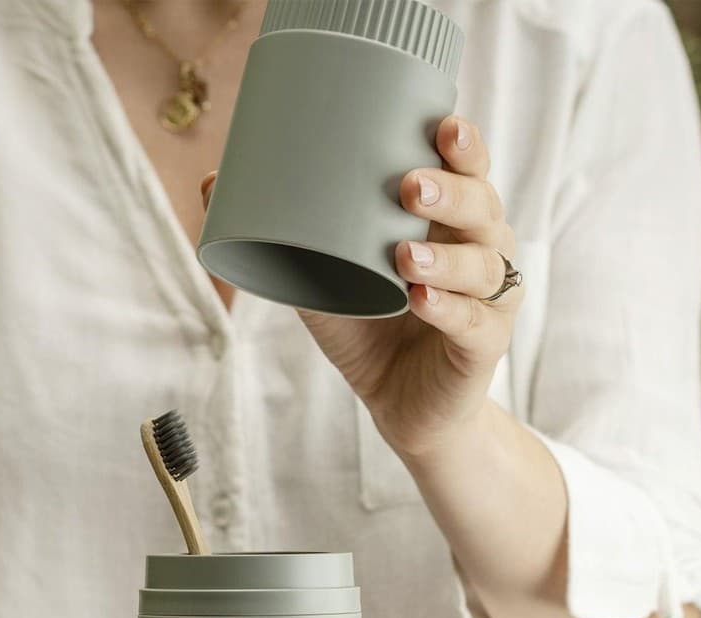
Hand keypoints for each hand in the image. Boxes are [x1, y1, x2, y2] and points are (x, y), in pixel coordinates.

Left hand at [200, 115, 524, 459]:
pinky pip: (472, 322)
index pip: (468, 172)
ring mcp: (487, 299)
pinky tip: (422, 300)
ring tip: (403, 253)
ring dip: (445, 256)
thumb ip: (281, 233)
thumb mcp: (319, 277)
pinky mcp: (484, 346)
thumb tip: (212, 180)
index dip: (463, 147)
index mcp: (448, 222)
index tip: (441, 127)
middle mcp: (479, 251)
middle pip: (483, 206)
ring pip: (482, 264)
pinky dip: (448, 309)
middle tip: (409, 186)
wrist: (398, 407)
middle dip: (452, 191)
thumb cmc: (367, 331)